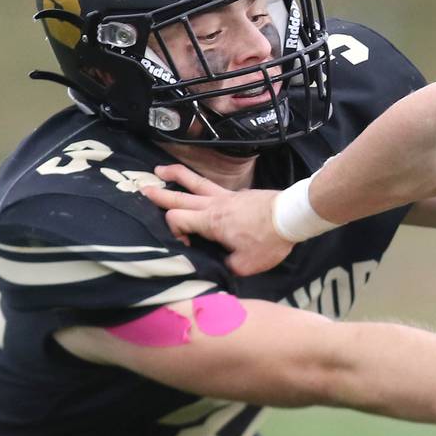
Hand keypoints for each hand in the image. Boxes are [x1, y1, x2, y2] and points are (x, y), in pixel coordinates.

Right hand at [142, 165, 292, 275]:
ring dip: (177, 175)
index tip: (185, 245)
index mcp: (210, 221)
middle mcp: (214, 204)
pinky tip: (200, 185)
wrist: (293, 216)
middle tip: (143, 189)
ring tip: (161, 169)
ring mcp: (227, 195)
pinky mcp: (239, 193)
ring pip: (196, 181)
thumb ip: (226, 266)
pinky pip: (214, 185)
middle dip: (159, 194)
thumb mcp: (245, 265)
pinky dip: (200, 182)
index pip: (176, 219)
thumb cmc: (269, 240)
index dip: (173, 232)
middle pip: (179, 195)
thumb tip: (220, 264)